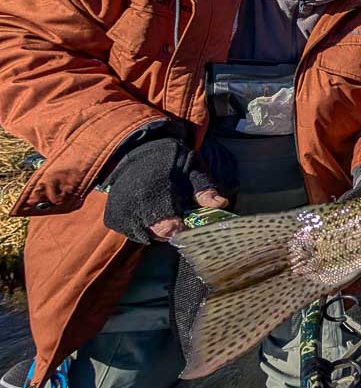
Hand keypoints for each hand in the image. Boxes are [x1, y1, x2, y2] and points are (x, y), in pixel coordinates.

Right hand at [102, 137, 230, 244]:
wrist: (138, 151)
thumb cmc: (171, 161)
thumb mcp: (193, 169)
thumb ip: (204, 189)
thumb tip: (221, 204)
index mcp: (154, 188)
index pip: (164, 225)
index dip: (178, 230)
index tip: (187, 224)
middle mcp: (132, 203)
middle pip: (156, 233)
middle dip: (171, 229)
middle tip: (178, 215)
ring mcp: (119, 211)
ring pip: (144, 236)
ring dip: (157, 230)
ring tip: (163, 210)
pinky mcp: (111, 218)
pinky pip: (132, 233)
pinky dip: (143, 228)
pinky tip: (150, 213)